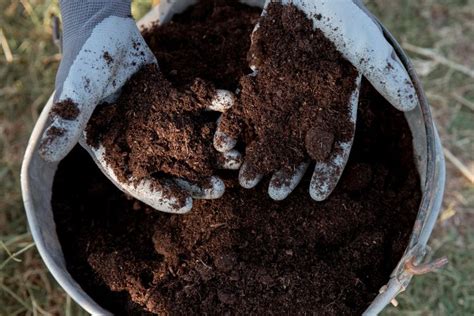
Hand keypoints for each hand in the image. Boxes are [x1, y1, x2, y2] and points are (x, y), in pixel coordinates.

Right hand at [38, 1, 239, 212]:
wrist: (103, 26)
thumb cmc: (84, 59)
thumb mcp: (76, 91)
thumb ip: (69, 120)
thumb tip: (47, 154)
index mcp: (112, 147)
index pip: (135, 181)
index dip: (159, 194)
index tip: (185, 205)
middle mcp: (138, 140)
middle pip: (168, 168)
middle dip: (194, 180)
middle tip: (219, 189)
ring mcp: (158, 121)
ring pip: (187, 142)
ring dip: (211, 151)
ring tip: (235, 159)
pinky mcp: (173, 99)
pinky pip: (197, 106)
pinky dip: (213, 106)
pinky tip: (231, 107)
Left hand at [215, 0, 417, 200]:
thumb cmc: (339, 17)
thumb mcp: (363, 42)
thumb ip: (382, 71)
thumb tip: (408, 101)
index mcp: (336, 104)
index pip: (336, 144)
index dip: (328, 171)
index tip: (316, 196)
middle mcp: (309, 106)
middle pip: (299, 146)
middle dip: (286, 171)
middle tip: (272, 195)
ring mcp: (283, 95)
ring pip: (270, 133)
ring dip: (258, 156)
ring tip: (244, 179)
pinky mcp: (260, 83)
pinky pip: (246, 108)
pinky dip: (236, 125)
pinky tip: (224, 144)